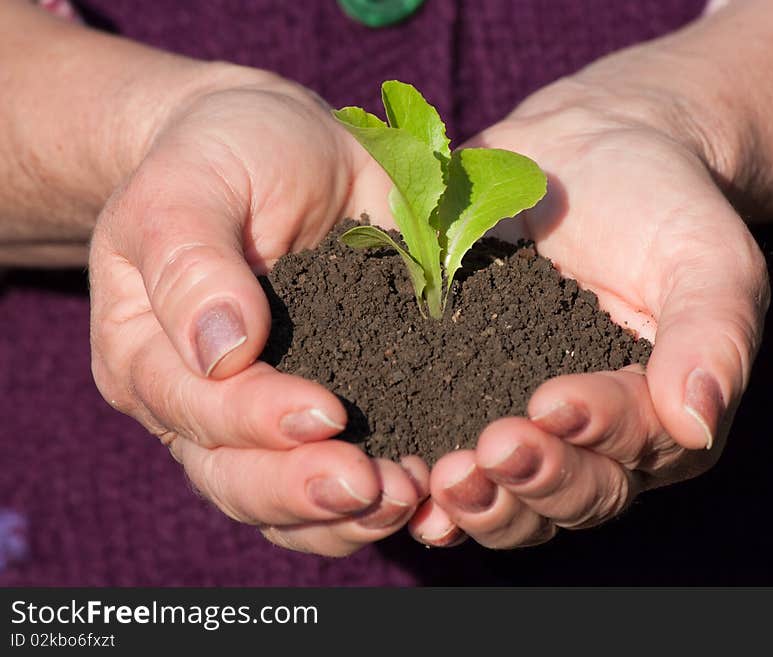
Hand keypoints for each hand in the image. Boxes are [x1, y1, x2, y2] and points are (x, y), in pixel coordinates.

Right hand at [89, 66, 428, 555]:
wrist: (283, 151)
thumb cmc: (225, 156)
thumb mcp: (192, 183)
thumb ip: (190, 259)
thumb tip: (220, 350)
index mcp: (150, 355)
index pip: (196, 410)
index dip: (259, 421)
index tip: (330, 411)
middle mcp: (199, 407)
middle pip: (236, 481)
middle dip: (305, 492)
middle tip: (374, 486)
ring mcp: (264, 423)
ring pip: (289, 507)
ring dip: (348, 516)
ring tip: (408, 496)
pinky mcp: (328, 418)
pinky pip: (340, 485)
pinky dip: (378, 501)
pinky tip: (429, 487)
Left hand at [408, 74, 769, 547]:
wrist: (585, 159)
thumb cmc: (660, 204)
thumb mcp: (706, 255)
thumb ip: (713, 334)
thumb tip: (698, 424)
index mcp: (662, 414)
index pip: (636, 447)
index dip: (597, 433)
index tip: (552, 400)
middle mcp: (600, 442)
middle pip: (575, 495)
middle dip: (535, 479)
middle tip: (492, 450)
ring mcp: (532, 431)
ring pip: (517, 503)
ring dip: (485, 502)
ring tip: (445, 479)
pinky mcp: (470, 404)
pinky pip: (461, 469)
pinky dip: (435, 492)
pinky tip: (409, 488)